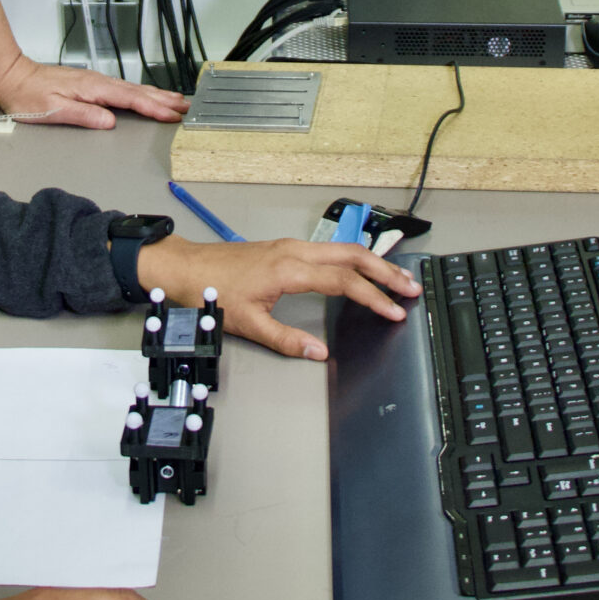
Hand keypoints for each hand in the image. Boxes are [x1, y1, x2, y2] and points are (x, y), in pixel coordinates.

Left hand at [0, 52, 186, 130]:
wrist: (12, 77)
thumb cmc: (27, 95)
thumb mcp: (53, 109)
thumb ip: (83, 115)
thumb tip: (109, 121)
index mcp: (92, 88)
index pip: (130, 100)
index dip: (153, 108)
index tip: (172, 115)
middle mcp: (97, 82)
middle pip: (137, 92)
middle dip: (163, 99)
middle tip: (186, 107)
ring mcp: (95, 81)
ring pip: (132, 89)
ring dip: (156, 95)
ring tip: (175, 101)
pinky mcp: (91, 84)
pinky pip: (123, 89)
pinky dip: (140, 93)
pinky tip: (145, 97)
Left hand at [135, 234, 419, 359]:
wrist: (187, 268)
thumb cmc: (212, 291)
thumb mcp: (249, 324)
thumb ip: (287, 340)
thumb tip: (318, 352)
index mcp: (290, 269)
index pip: (344, 282)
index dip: (373, 298)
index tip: (394, 311)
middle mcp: (295, 251)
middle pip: (353, 256)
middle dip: (386, 272)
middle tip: (411, 288)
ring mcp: (292, 246)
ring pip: (344, 249)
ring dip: (373, 263)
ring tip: (397, 279)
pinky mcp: (287, 248)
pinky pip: (330, 250)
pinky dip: (354, 260)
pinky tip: (363, 269)